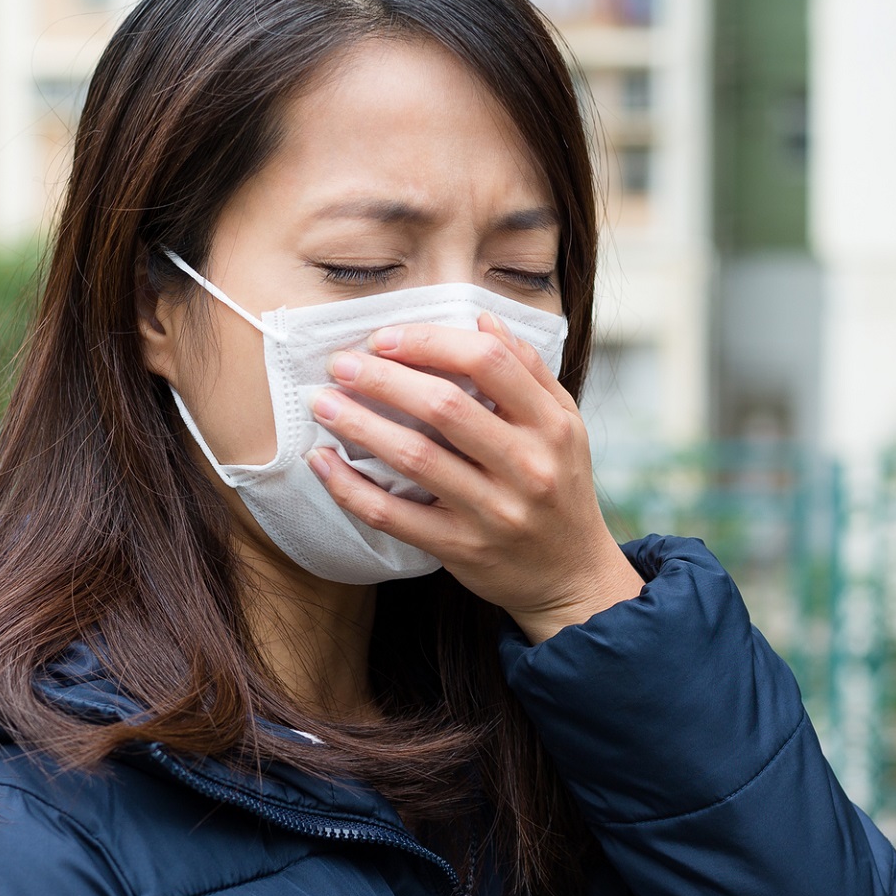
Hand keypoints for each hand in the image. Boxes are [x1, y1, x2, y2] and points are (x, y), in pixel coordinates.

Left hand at [305, 312, 645, 643]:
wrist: (573, 577)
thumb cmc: (561, 488)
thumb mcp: (564, 425)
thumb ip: (528, 371)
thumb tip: (481, 318)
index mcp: (550, 425)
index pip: (488, 362)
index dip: (430, 341)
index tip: (385, 338)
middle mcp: (527, 466)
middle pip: (445, 407)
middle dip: (384, 379)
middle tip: (340, 364)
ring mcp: (494, 511)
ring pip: (416, 459)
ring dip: (360, 426)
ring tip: (323, 403)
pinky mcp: (463, 549)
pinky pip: (396, 516)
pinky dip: (352, 489)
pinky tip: (324, 464)